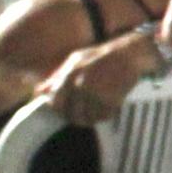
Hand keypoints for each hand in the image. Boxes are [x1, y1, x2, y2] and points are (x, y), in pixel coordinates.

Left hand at [35, 26, 161, 127]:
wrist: (132, 54)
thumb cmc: (103, 56)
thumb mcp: (76, 60)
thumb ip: (56, 77)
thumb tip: (39, 92)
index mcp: (70, 74)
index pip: (56, 103)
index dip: (60, 109)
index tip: (67, 109)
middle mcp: (81, 85)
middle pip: (71, 114)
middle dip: (77, 117)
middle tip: (85, 112)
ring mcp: (96, 93)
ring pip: (87, 118)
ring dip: (92, 117)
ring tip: (98, 109)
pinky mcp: (111, 100)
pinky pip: (103, 117)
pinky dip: (106, 115)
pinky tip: (109, 106)